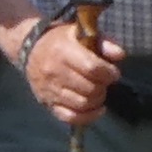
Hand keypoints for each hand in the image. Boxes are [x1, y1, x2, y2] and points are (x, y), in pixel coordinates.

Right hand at [10, 8, 119, 125]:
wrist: (30, 49)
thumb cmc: (60, 40)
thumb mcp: (80, 33)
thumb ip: (102, 42)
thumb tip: (120, 55)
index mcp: (63, 51)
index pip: (92, 68)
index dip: (108, 73)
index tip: (113, 73)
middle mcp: (55, 72)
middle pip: (89, 88)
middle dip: (103, 87)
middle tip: (104, 82)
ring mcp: (50, 90)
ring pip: (82, 104)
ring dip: (97, 100)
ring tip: (99, 92)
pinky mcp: (48, 103)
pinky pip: (70, 117)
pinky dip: (87, 117)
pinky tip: (97, 109)